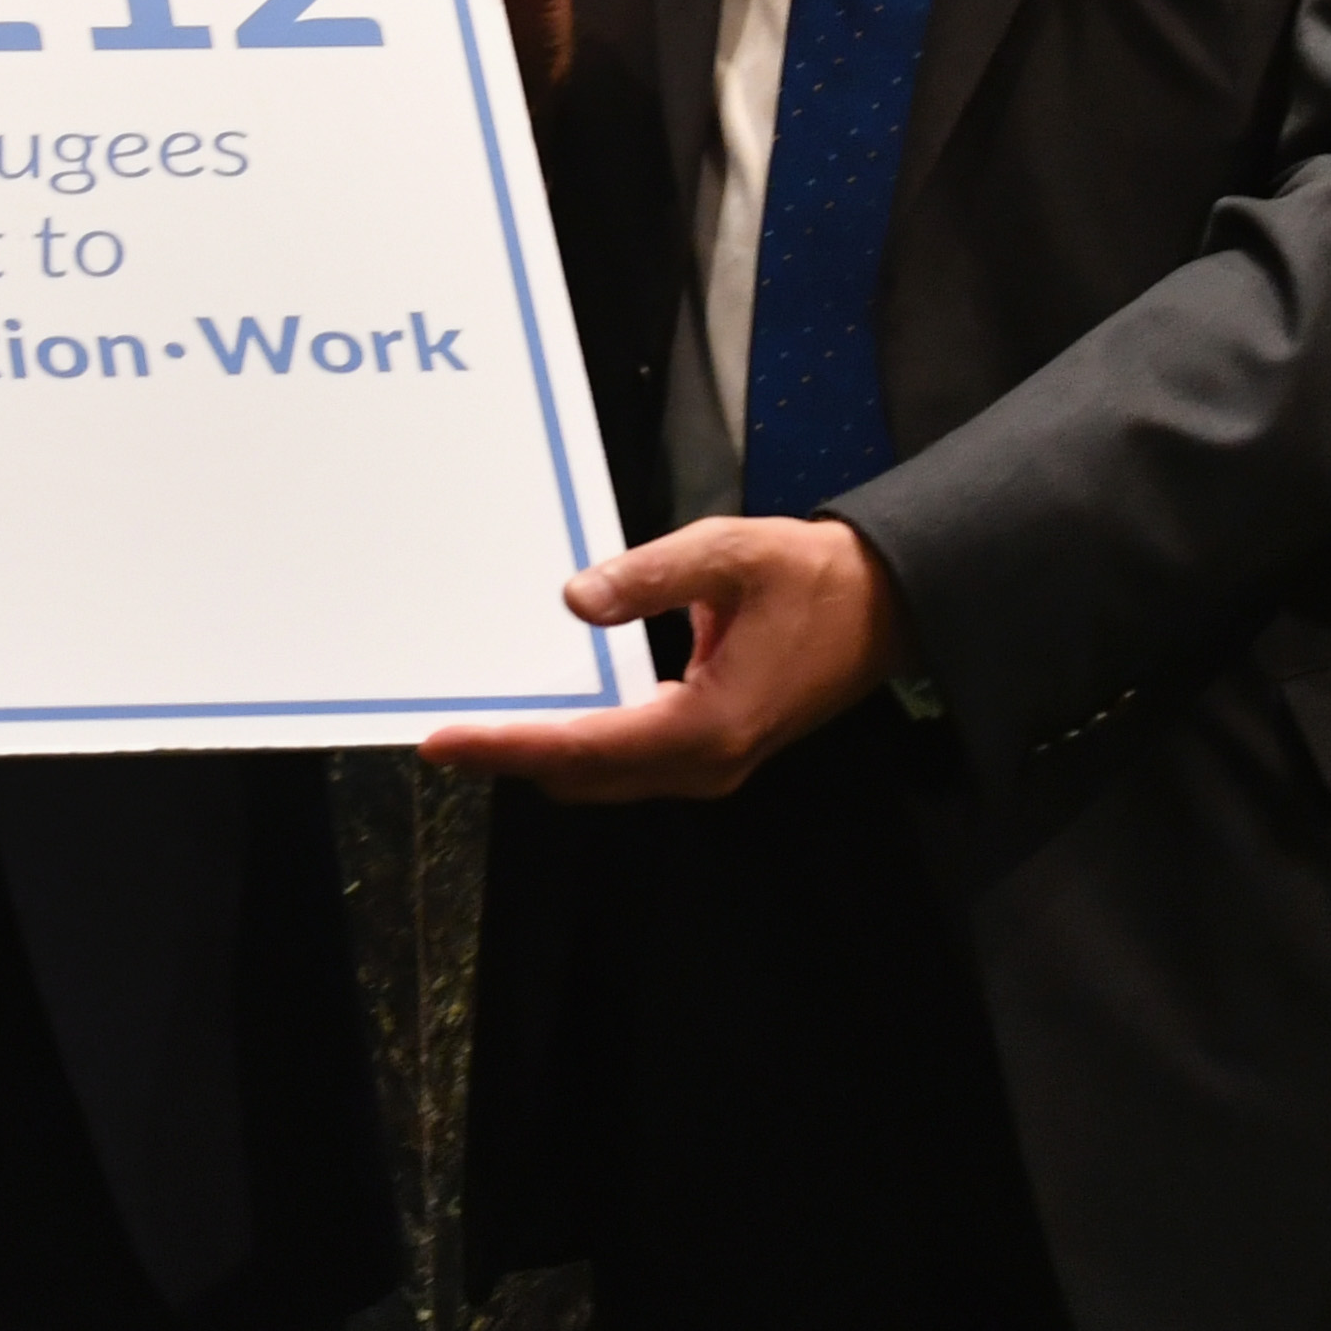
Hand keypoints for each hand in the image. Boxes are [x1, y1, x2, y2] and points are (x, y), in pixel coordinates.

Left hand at [421, 515, 902, 799]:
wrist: (885, 606)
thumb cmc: (811, 577)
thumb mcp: (729, 554)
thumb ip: (649, 576)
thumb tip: (577, 599)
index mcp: (708, 724)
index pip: (584, 747)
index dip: (509, 745)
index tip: (446, 740)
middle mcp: (706, 762)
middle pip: (584, 776)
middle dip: (512, 756)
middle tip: (445, 733)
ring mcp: (712, 765)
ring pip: (604, 777)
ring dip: (544, 754)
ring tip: (482, 723)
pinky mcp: (714, 751)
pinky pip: (629, 762)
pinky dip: (580, 745)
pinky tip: (548, 711)